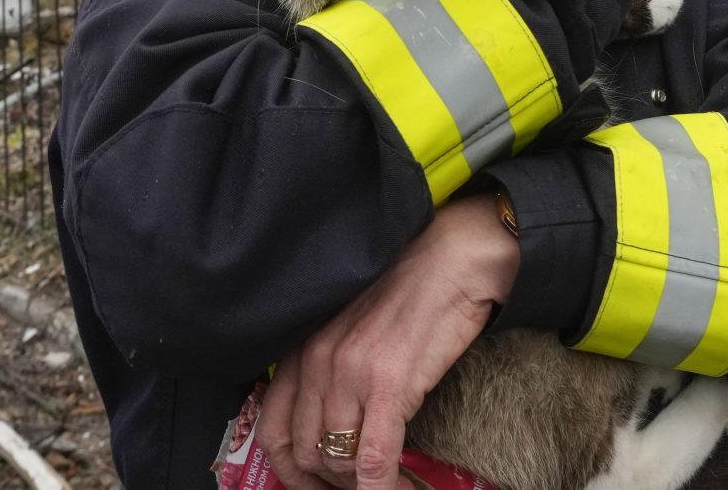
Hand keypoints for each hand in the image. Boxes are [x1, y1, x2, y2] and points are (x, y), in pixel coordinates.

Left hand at [254, 198, 520, 488]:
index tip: (315, 483)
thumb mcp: (351, 330)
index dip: (291, 470)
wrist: (453, 261)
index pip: (273, 430)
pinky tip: (398, 487)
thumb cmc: (409, 293)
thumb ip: (329, 371)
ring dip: (360, 482)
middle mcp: (317, 361)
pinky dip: (382, 487)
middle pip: (305, 453)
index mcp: (304, 348)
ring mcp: (350, 374)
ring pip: (338, 462)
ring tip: (384, 480)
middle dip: (331, 481)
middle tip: (357, 483)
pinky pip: (374, 460)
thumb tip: (330, 427)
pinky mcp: (388, 386)